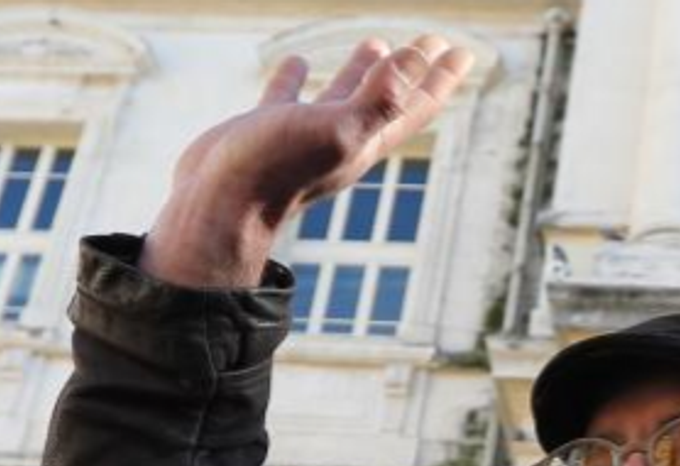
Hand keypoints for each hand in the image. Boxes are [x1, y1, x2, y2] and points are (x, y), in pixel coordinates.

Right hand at [142, 35, 474, 286]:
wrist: (217, 208)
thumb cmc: (276, 172)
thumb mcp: (338, 129)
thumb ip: (380, 97)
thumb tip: (420, 58)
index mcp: (366, 142)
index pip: (415, 105)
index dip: (439, 78)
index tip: (462, 51)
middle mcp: (342, 140)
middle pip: (390, 99)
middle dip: (414, 72)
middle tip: (433, 44)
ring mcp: (304, 136)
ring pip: (342, 96)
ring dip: (362, 71)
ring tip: (377, 43)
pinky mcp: (265, 131)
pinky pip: (287, 98)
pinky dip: (295, 78)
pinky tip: (298, 62)